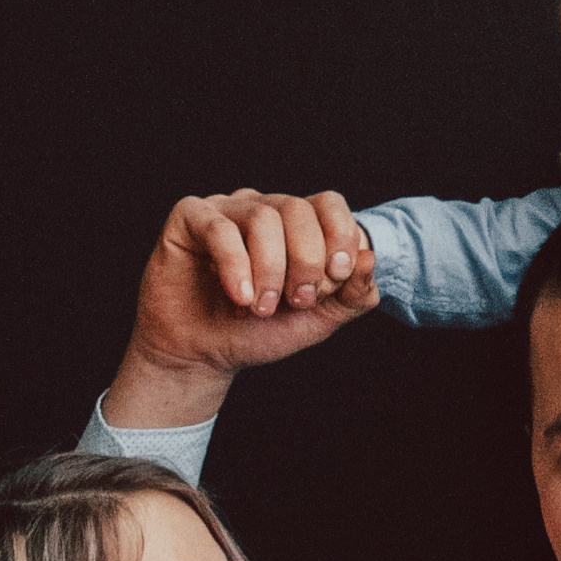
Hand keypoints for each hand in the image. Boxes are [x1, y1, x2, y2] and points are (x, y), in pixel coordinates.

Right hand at [104, 190, 377, 426]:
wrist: (203, 355)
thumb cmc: (258, 332)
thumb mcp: (317, 319)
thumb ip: (352, 294)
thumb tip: (370, 259)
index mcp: (297, 225)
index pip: (330, 204)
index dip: (340, 238)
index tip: (335, 280)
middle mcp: (263, 209)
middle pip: (298, 209)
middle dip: (305, 260)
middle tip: (296, 301)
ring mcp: (225, 210)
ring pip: (262, 217)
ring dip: (270, 269)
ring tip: (261, 307)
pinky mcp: (190, 218)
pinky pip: (219, 228)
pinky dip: (235, 265)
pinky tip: (238, 296)